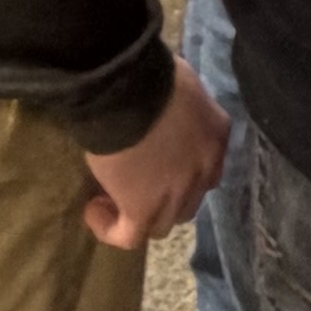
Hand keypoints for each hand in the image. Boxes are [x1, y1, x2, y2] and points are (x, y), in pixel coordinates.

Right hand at [82, 56, 228, 251]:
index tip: (152, 159)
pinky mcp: (144, 208)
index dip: (179, 169)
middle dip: (163, 195)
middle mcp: (206, 169)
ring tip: (109, 195)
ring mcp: (178, 193)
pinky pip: (131, 236)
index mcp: (216, 135)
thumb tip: (160, 104)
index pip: (205, 166)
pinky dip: (112, 229)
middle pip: (189, 198)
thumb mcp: (180, 81)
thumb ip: (178, 102)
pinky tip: (94, 211)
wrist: (128, 90)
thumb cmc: (150, 74)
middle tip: (132, 180)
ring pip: (164, 221)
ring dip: (140, 213)